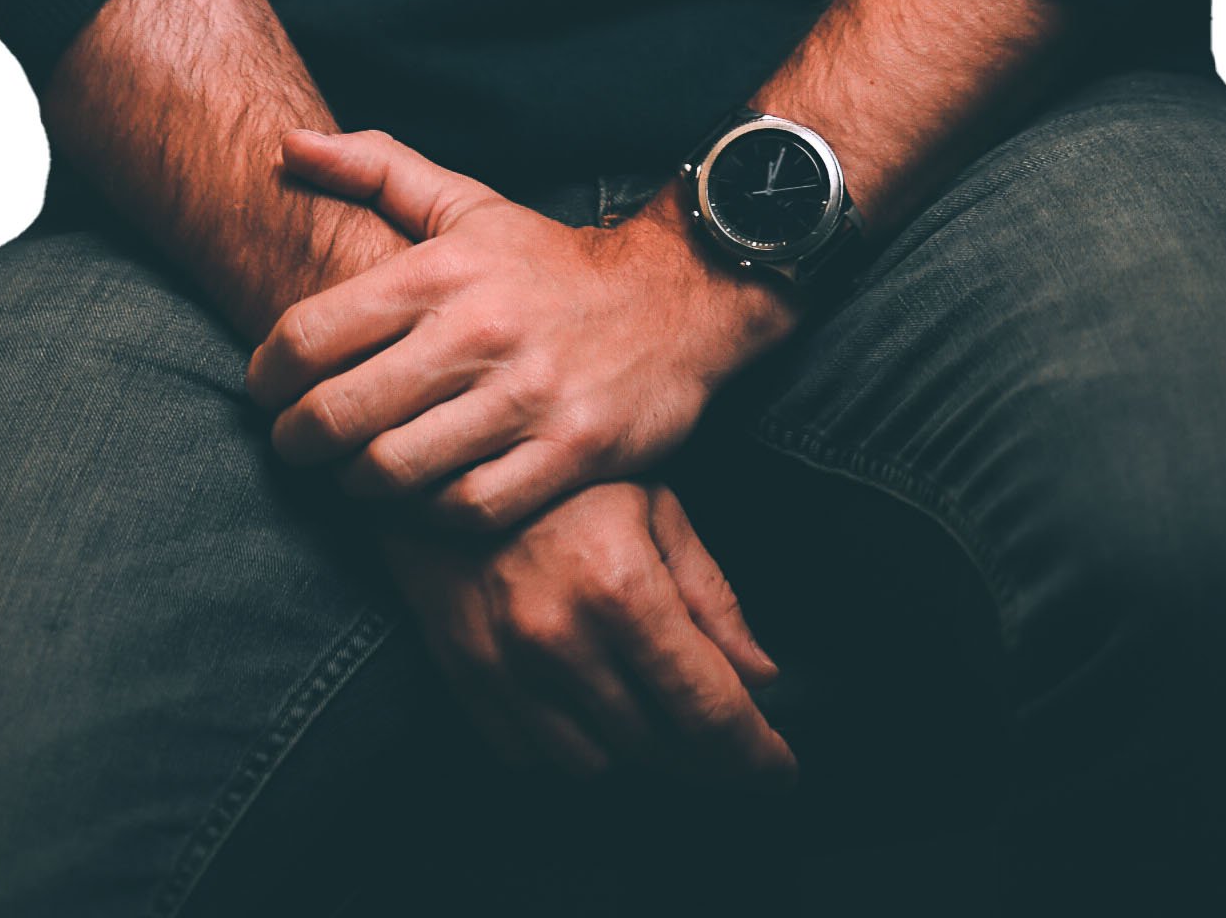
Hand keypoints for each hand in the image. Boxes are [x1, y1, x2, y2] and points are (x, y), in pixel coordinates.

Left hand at [247, 126, 794, 530]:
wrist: (675, 300)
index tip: (265, 389)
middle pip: (340, 414)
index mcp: (441, 270)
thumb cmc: (548, 260)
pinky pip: (466, 509)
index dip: (266, 375)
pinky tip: (420, 497)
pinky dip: (429, 515)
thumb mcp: (464, 202)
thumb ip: (372, 168)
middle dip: (296, 441)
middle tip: (294, 444)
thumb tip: (285, 146)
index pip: (310, 334)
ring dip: (357, 483)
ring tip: (352, 472)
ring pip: (395, 471)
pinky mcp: (567, 453)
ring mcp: (525, 398)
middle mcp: (478, 332)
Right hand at [377, 478, 798, 785]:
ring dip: (635, 746)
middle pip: (660, 746)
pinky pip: (532, 754)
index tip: (783, 772)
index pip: (708, 708)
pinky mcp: (466, 678)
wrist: (442, 452)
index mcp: (622, 586)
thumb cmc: (565, 471)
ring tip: (650, 703)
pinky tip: (585, 697)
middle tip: (730, 741)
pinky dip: (569, 740)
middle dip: (706, 753)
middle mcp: (562, 638)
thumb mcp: (655, 504)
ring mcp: (507, 665)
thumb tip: (762, 676)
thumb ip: (710, 594)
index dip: (756, 752)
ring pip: (598, 763)